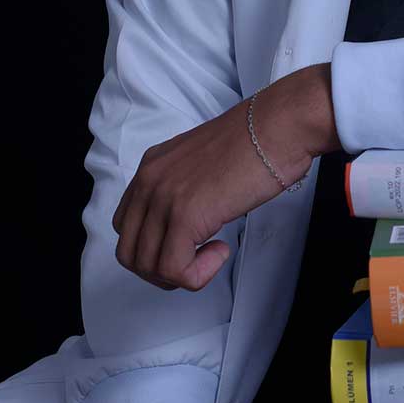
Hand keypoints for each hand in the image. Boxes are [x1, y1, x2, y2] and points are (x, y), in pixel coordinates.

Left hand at [111, 64, 338, 290]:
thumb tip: (189, 221)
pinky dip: (198, 274)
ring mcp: (163, 198)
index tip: (185, 245)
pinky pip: (175, 270)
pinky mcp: (185, 216)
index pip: (126, 225)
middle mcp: (149, 181)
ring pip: (148, 266)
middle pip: (129, 252)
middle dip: (161, 270)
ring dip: (181, 273)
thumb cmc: (256, 142)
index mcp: (151, 167)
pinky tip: (221, 250)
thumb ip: (184, 187)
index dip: (153, 247)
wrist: (277, 128)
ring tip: (213, 253)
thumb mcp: (202, 162)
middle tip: (195, 262)